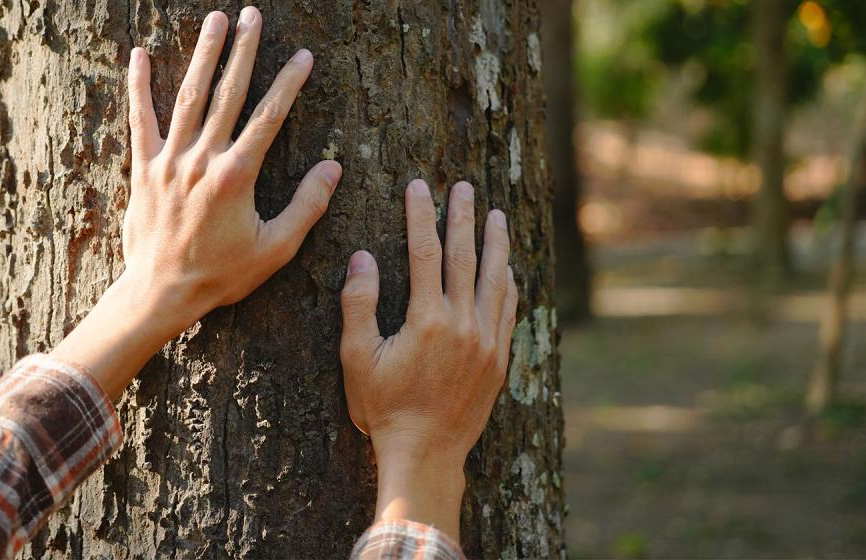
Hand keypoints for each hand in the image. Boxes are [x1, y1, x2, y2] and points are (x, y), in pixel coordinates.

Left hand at [53, 8, 339, 398]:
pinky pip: (141, 119)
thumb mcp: (275, 248)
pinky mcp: (143, 168)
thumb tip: (333, 168)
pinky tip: (139, 54)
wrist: (161, 292)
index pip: (269, 117)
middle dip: (243, 51)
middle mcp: (203, 159)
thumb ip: (307, 206)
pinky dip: (139, 86)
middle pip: (228, 93)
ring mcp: (170, 160)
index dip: (289, 83)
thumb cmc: (222, 274)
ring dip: (203, 55)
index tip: (303, 56)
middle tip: (252, 16)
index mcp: (238, 175)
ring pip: (189, 96)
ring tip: (215, 20)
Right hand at [339, 179, 518, 539]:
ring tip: (496, 216)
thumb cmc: (384, 409)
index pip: (424, 253)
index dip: (421, 216)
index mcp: (427, 320)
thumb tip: (362, 257)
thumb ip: (358, 304)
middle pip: (465, 257)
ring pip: (495, 279)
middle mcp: (463, 324)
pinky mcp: (499, 359)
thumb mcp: (356, 358)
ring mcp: (486, 342)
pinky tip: (507, 267)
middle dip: (463, 218)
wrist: (426, 453)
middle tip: (465, 187)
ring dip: (495, 244)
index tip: (419, 187)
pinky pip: (508, 309)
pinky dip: (508, 282)